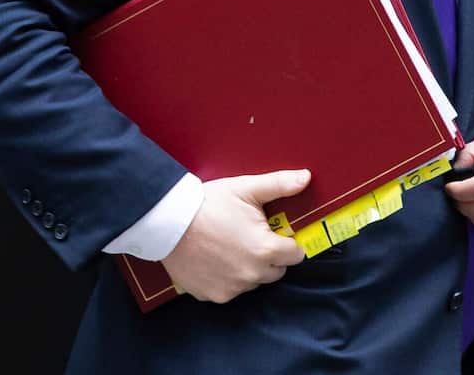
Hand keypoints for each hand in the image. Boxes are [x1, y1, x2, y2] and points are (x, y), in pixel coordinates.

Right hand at [162, 169, 309, 303]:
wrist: (167, 220)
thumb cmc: (208, 202)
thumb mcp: (245, 188)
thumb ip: (279, 185)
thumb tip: (306, 177)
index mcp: (266, 250)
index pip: (295, 255)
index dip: (285, 240)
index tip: (272, 231)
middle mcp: (252, 274)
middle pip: (275, 270)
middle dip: (268, 255)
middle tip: (247, 235)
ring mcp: (233, 288)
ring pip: (253, 281)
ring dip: (247, 267)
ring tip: (227, 244)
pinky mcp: (213, 296)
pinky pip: (230, 289)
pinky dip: (225, 278)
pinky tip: (212, 258)